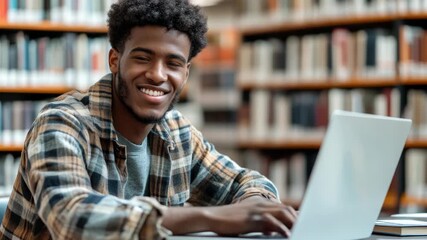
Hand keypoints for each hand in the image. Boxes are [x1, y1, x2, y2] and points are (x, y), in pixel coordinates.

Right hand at [161, 197, 296, 236]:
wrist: (211, 217)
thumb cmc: (228, 221)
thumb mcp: (248, 221)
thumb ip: (261, 224)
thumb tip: (273, 232)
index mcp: (260, 203)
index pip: (283, 208)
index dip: (294, 216)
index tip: (303, 224)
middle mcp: (261, 203)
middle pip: (286, 209)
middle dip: (297, 219)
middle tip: (307, 229)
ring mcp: (256, 209)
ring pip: (282, 213)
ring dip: (293, 223)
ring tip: (301, 232)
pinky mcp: (251, 218)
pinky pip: (271, 221)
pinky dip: (281, 228)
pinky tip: (287, 235)